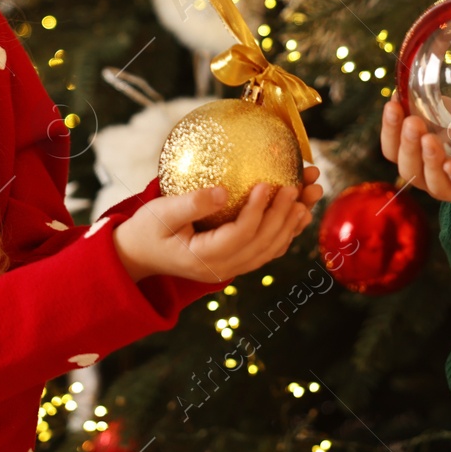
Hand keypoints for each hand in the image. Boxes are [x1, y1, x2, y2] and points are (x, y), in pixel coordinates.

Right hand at [113, 166, 325, 282]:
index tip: (268, 183)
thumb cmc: (146, 230)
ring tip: (310, 193)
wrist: (139, 255)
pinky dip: (286, 231)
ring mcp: (231, 268)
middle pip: (264, 243)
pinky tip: (300, 211)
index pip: (240, 235)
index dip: (258, 210)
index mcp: (204, 258)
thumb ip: (191, 204)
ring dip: (294, 221)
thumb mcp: (160, 214)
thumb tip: (223, 192)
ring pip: (271, 248)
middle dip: (286, 213)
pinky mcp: (235, 261)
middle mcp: (223, 269)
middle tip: (300, 184)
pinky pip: (267, 249)